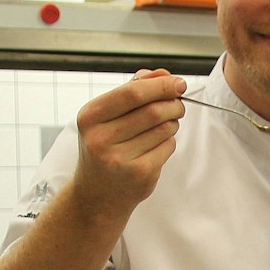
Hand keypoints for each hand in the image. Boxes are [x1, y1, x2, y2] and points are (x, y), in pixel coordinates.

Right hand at [72, 69, 186, 213]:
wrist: (97, 195)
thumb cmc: (104, 148)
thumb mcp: (106, 117)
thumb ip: (132, 90)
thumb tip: (163, 74)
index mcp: (90, 117)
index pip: (133, 92)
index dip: (161, 85)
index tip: (178, 83)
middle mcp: (101, 138)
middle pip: (153, 110)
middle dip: (173, 104)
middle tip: (178, 104)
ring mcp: (120, 159)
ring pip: (165, 128)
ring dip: (172, 123)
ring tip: (164, 126)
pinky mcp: (140, 174)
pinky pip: (168, 146)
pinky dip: (169, 141)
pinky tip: (156, 146)